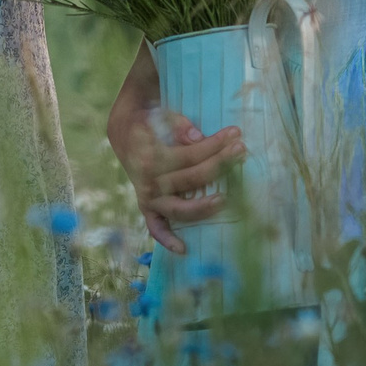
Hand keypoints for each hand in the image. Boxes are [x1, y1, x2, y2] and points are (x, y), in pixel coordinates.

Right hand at [110, 106, 243, 255]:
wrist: (124, 133)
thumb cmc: (149, 123)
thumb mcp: (162, 116)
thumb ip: (179, 127)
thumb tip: (199, 137)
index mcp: (152, 157)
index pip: (191, 154)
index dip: (215, 144)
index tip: (236, 134)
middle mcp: (149, 181)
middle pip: (191, 178)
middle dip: (220, 165)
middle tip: (241, 151)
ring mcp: (148, 198)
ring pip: (179, 208)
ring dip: (203, 207)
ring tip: (225, 199)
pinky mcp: (147, 208)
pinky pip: (155, 228)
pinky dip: (166, 240)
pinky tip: (183, 249)